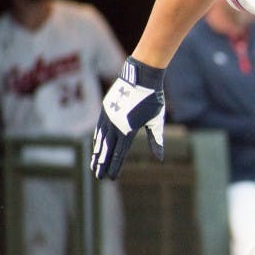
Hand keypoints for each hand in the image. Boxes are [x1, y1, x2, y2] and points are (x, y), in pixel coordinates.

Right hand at [91, 57, 165, 179]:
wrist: (141, 76)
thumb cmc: (153, 99)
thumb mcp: (157, 120)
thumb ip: (156, 139)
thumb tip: (159, 157)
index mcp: (128, 129)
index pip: (119, 153)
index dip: (115, 166)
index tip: (111, 178)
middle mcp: (115, 124)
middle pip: (107, 149)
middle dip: (102, 164)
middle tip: (99, 177)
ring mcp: (108, 116)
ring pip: (100, 140)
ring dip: (97, 154)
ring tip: (94, 166)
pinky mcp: (106, 109)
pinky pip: (99, 129)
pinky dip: (97, 140)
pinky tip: (96, 147)